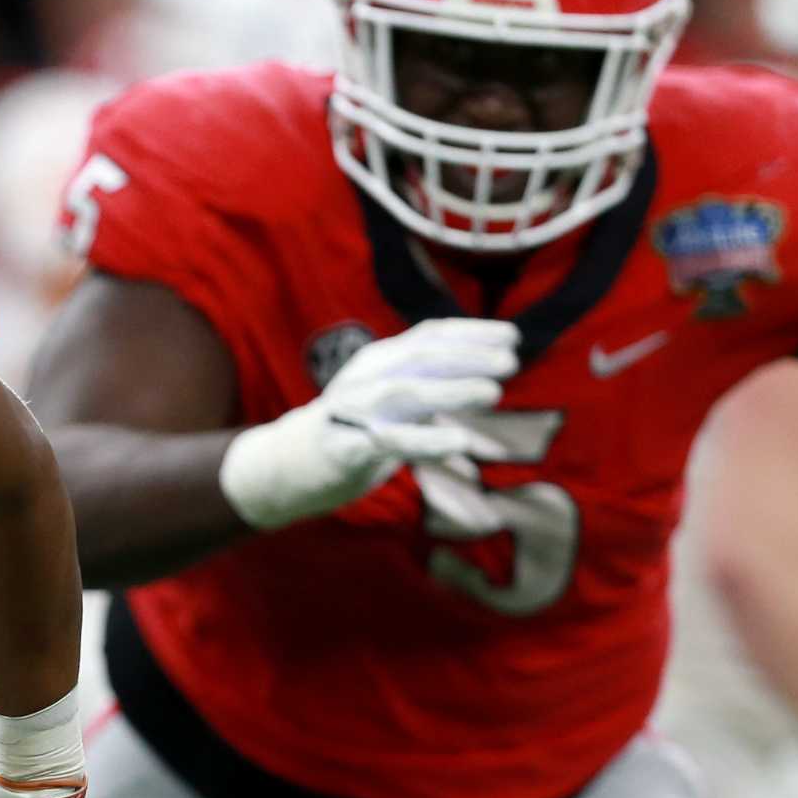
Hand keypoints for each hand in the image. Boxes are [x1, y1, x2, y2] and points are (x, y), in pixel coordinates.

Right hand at [219, 317, 519, 529]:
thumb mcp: (390, 402)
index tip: (513, 336)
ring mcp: (353, 410)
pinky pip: (391, 441)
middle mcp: (367, 377)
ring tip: (493, 393)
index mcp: (380, 360)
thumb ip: (431, 393)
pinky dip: (427, 440)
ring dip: (451, 391)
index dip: (472, 333)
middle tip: (511, 362)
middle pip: (421, 357)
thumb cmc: (351, 432)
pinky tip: (459, 442)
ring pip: (406, 393)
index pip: (429, 336)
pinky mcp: (345, 447)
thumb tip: (487, 391)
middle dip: (469, 356)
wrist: (285, 465)